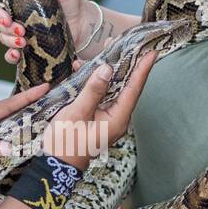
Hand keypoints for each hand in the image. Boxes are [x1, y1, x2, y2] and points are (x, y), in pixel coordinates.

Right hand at [0, 0, 89, 69]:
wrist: (82, 25)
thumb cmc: (70, 4)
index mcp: (19, 3)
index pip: (0, 6)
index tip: (7, 18)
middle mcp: (17, 19)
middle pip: (1, 25)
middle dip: (7, 29)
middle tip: (21, 30)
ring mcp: (21, 35)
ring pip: (5, 39)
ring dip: (10, 42)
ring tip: (23, 42)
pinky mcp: (28, 50)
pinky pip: (12, 56)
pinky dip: (11, 57)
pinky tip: (17, 55)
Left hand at [0, 82, 50, 181]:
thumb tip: (10, 147)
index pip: (6, 105)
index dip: (27, 97)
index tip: (45, 86)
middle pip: (7, 116)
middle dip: (28, 109)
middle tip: (50, 105)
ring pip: (1, 132)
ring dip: (18, 129)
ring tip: (40, 128)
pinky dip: (6, 146)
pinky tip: (15, 152)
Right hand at [42, 50, 156, 170]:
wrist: (55, 165)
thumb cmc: (65, 142)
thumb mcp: (76, 113)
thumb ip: (93, 90)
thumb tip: (107, 69)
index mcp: (116, 119)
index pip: (134, 89)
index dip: (143, 69)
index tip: (152, 52)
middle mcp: (117, 119)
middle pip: (126, 87)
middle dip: (125, 64)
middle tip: (124, 43)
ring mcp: (108, 120)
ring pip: (113, 90)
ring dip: (108, 72)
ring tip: (103, 51)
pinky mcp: (99, 119)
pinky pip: (102, 97)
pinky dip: (96, 83)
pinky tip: (84, 71)